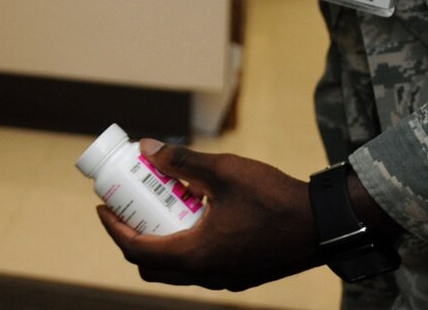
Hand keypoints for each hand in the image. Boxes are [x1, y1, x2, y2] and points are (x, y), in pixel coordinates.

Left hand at [95, 141, 322, 290]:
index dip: (113, 229)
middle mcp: (206, 275)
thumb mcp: (223, 171)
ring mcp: (225, 280)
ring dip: (160, 241)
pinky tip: (194, 214)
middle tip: (129, 206)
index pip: (137, 251)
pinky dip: (185, 245)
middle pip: (152, 266)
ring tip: (159, 206)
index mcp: (196, 255)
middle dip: (133, 237)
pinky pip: (200, 266)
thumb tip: (146, 148)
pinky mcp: (240, 275)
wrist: (323, 226)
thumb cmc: (273, 199)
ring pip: (177, 269)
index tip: (103, 206)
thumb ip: (182, 161)